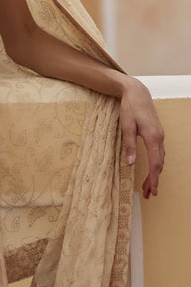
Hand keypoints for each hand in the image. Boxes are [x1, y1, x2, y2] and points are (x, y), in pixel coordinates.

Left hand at [119, 77, 164, 197]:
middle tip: (149, 194)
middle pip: (159, 164)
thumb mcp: (126, 126)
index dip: (154, 178)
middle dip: (154, 180)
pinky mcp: (157, 133)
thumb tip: (130, 164)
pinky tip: (152, 169)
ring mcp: (160, 135)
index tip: (152, 190)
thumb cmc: (130, 108)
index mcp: (152, 137)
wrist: (137, 92)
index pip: (155, 163)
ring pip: (160, 159)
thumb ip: (129, 145)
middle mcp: (159, 137)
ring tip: (148, 186)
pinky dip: (156, 163)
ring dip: (155, 173)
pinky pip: (159, 152)